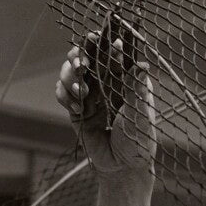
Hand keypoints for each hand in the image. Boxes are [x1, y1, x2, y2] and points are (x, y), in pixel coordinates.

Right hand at [56, 31, 155, 180]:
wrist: (121, 168)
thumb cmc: (139, 143)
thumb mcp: (141, 117)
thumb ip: (137, 91)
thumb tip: (142, 64)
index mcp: (128, 80)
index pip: (115, 52)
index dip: (106, 41)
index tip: (98, 36)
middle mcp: (108, 83)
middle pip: (87, 54)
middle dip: (80, 54)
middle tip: (80, 63)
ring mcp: (91, 94)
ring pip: (71, 69)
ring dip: (70, 75)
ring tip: (79, 91)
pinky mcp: (76, 107)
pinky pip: (62, 91)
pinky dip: (64, 95)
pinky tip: (76, 109)